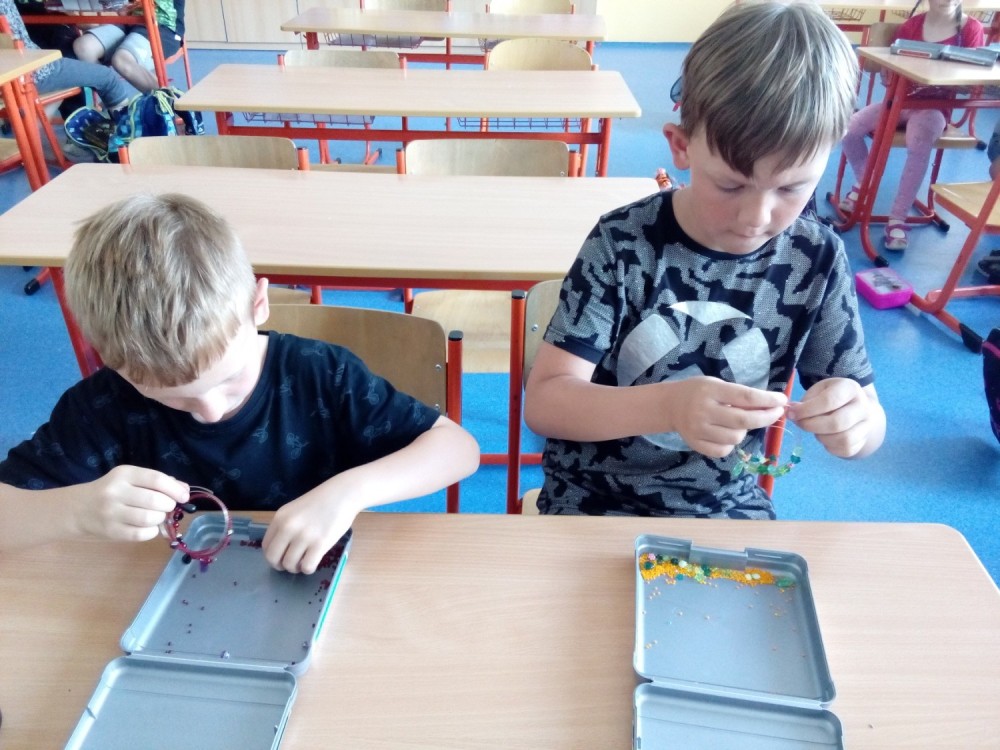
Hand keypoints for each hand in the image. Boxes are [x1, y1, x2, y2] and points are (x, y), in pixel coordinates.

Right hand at [77, 466, 187, 541]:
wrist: (78, 508)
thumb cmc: (112, 491)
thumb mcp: (131, 479)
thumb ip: (158, 482)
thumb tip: (184, 489)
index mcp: (124, 474)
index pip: (156, 479)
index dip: (175, 489)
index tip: (184, 496)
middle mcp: (116, 492)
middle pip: (155, 500)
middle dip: (168, 505)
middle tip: (167, 507)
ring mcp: (111, 513)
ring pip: (149, 518)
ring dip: (160, 519)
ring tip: (157, 516)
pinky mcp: (111, 531)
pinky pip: (141, 534)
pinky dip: (151, 532)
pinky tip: (148, 527)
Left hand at [261, 485, 360, 574]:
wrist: (342, 494)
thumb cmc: (321, 502)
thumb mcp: (294, 510)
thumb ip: (284, 527)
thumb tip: (280, 549)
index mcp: (280, 518)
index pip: (266, 546)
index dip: (272, 556)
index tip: (281, 557)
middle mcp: (288, 527)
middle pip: (273, 558)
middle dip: (281, 566)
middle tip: (291, 564)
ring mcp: (304, 536)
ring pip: (290, 565)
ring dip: (296, 568)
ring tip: (304, 561)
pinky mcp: (320, 544)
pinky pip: (307, 567)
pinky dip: (308, 569)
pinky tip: (313, 561)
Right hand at [666, 377, 787, 457]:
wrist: (670, 405)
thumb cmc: (698, 391)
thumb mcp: (717, 385)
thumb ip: (739, 395)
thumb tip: (770, 405)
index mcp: (711, 391)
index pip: (746, 397)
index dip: (767, 400)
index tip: (782, 400)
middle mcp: (704, 411)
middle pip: (744, 420)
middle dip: (766, 417)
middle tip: (777, 413)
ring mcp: (698, 430)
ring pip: (735, 437)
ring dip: (745, 431)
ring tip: (738, 423)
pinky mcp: (695, 444)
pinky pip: (723, 450)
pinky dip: (731, 443)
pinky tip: (726, 433)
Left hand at [787, 378, 873, 457]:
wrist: (855, 406)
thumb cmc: (831, 396)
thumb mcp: (819, 390)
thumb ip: (806, 401)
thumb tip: (792, 412)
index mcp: (850, 388)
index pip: (828, 401)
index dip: (806, 410)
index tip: (791, 413)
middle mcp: (863, 407)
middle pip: (837, 423)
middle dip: (811, 426)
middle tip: (799, 423)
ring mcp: (866, 425)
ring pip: (843, 439)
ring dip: (821, 438)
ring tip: (814, 430)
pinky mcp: (863, 440)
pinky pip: (846, 450)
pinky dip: (830, 447)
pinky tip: (824, 437)